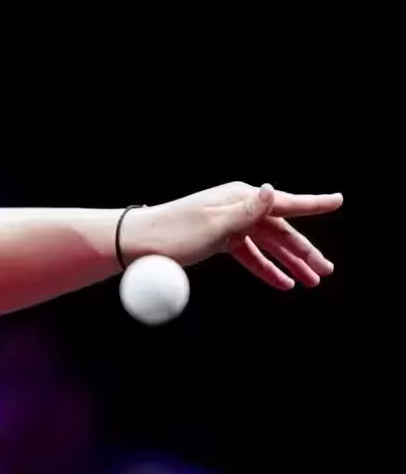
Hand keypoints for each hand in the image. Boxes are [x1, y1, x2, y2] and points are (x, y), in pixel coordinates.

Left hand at [127, 182, 342, 289]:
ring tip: (311, 282)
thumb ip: (247, 212)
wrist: (134, 243)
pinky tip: (280, 283)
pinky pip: (248, 253)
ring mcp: (227, 223)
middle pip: (279, 229)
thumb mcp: (213, 225)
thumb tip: (270, 189)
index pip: (284, 202)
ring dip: (288, 263)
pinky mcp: (216, 239)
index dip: (313, 204)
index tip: (339, 200)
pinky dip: (264, 267)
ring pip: (266, 244)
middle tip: (326, 272)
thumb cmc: (172, 233)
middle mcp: (236, 206)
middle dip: (304, 251)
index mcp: (239, 196)